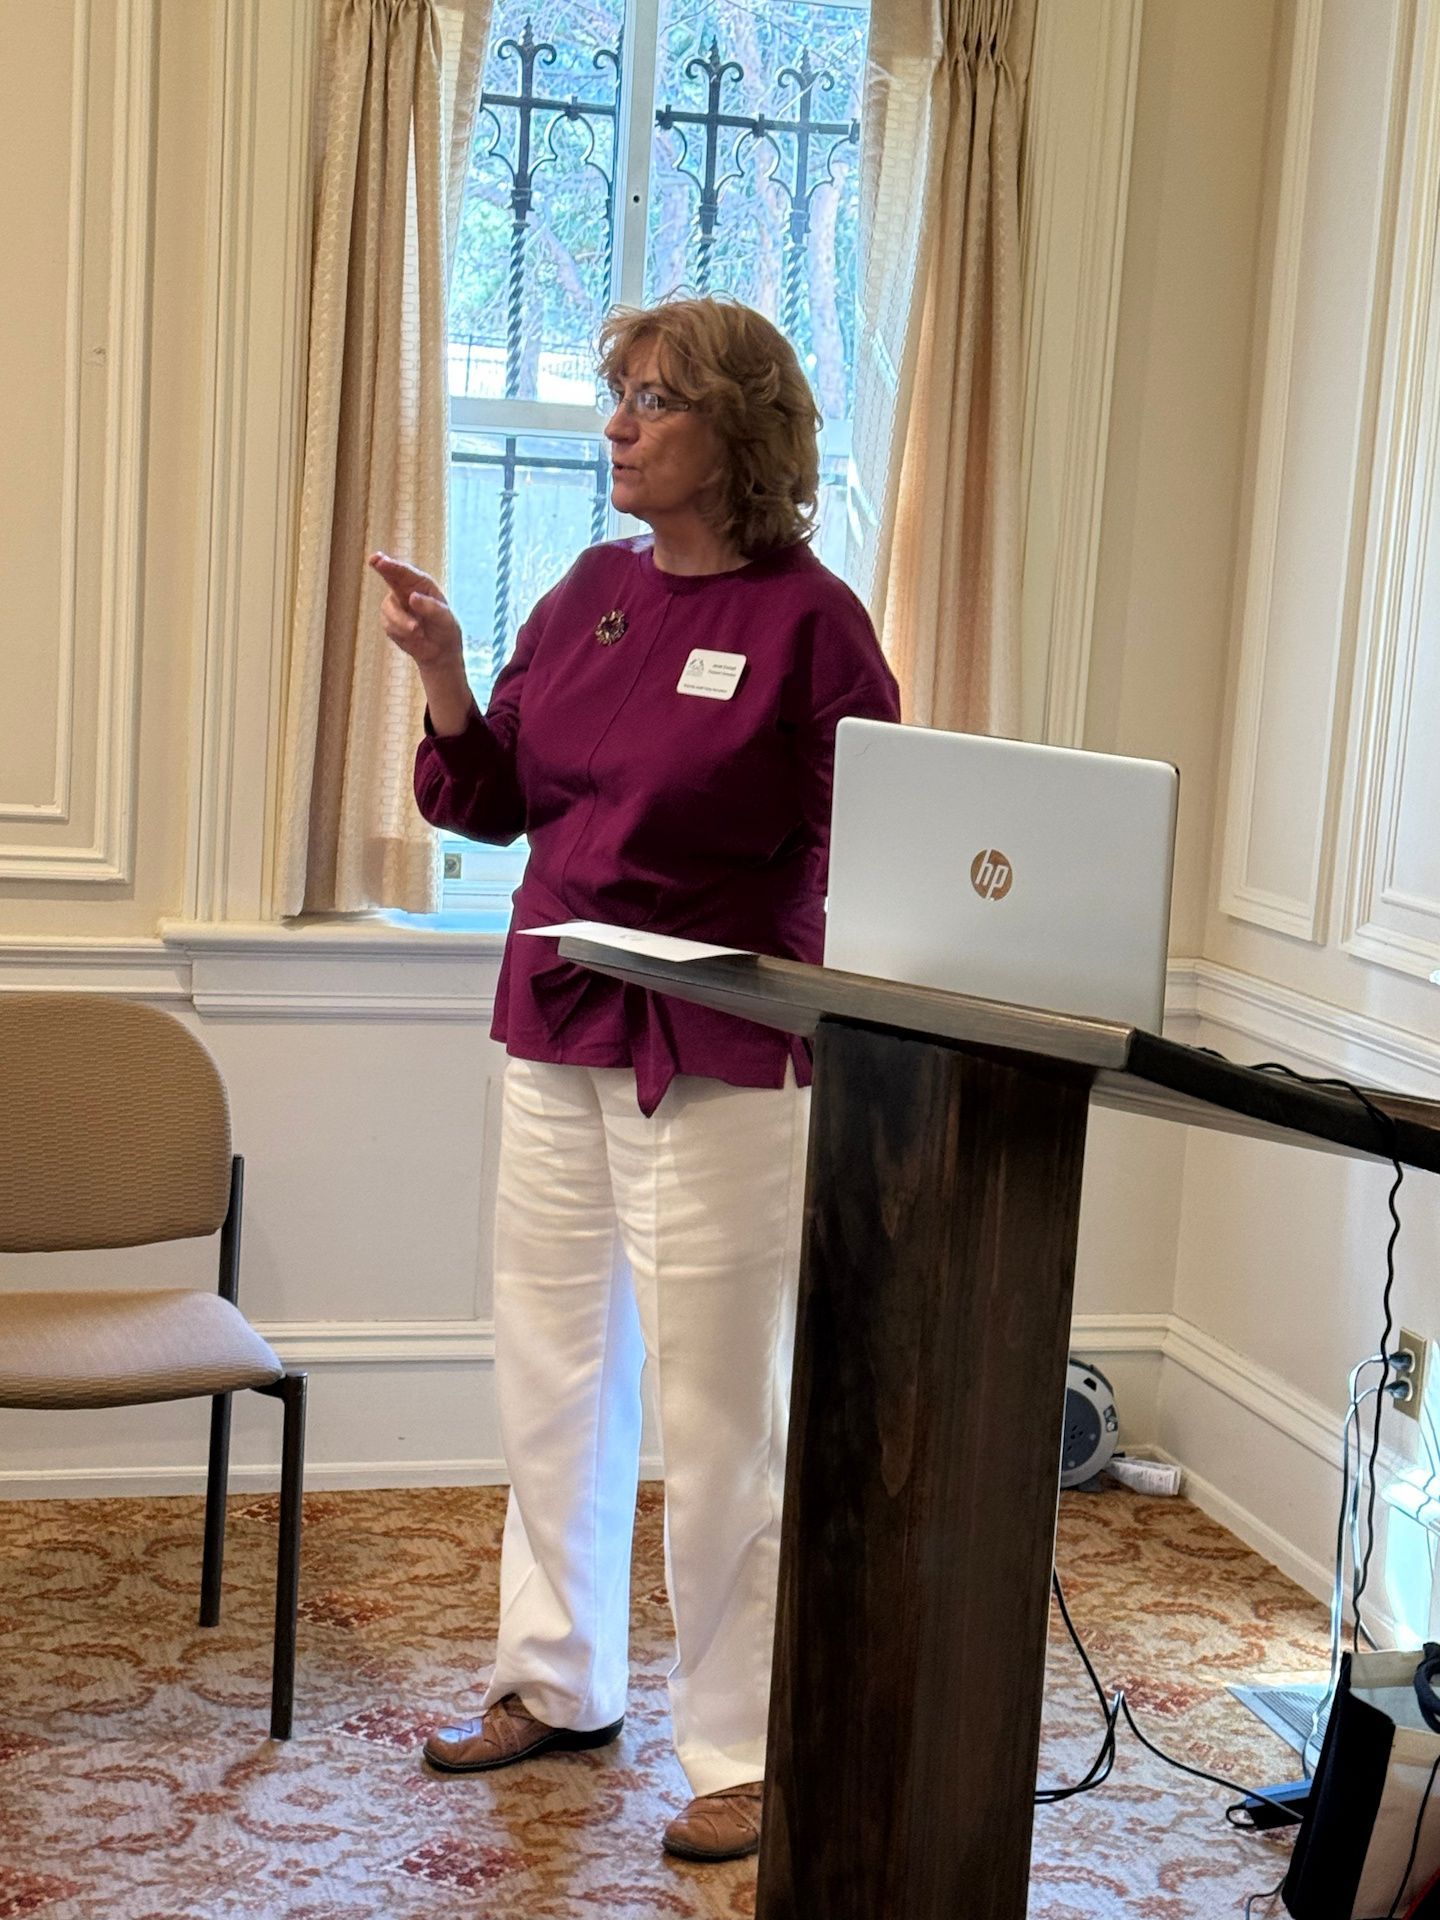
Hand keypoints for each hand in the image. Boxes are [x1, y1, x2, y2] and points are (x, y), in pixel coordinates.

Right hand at [369, 552, 463, 671]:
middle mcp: (405, 590)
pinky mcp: (389, 621)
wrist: (440, 651)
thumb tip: (412, 597)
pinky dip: (401, 633)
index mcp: (421, 584)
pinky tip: (414, 637)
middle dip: (381, 567)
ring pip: (388, 609)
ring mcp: (395, 605)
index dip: (391, 565)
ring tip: (418, 632)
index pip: (405, 572)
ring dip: (401, 622)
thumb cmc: (446, 630)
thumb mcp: (446, 619)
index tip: (379, 559)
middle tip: (374, 560)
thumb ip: (431, 608)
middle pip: (389, 575)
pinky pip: (389, 625)